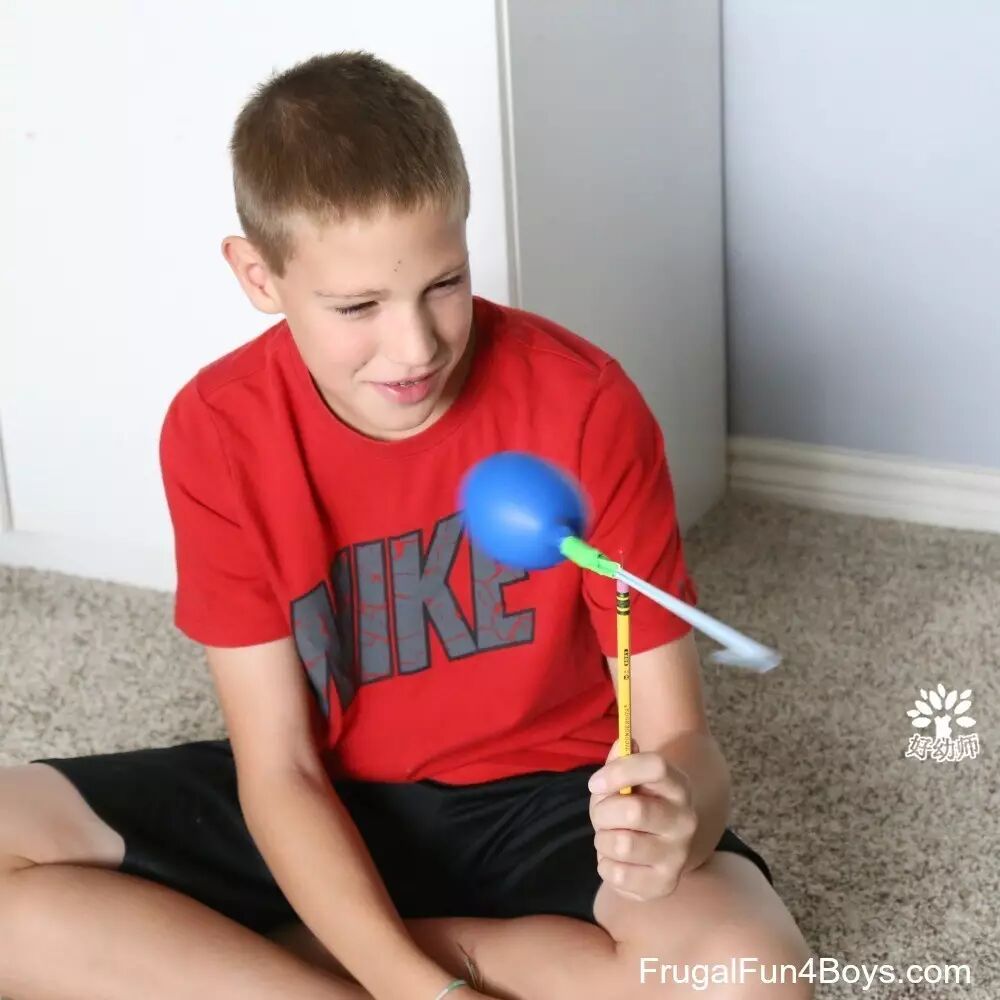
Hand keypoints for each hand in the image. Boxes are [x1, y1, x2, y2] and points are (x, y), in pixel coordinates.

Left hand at [587, 739, 696, 900]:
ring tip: (609, 837)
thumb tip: (622, 745)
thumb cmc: (638, 802)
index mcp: (679, 786)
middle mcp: (685, 820)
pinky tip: (615, 859)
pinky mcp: (664, 884)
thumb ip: (622, 758)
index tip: (594, 783)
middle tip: (601, 815)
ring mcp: (678, 855)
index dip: (618, 771)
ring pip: (622, 844)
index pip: (656, 766)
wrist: (664, 843)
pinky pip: (618, 876)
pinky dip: (605, 865)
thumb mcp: (630, 777)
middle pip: (633, 811)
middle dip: (602, 812)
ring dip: (602, 840)